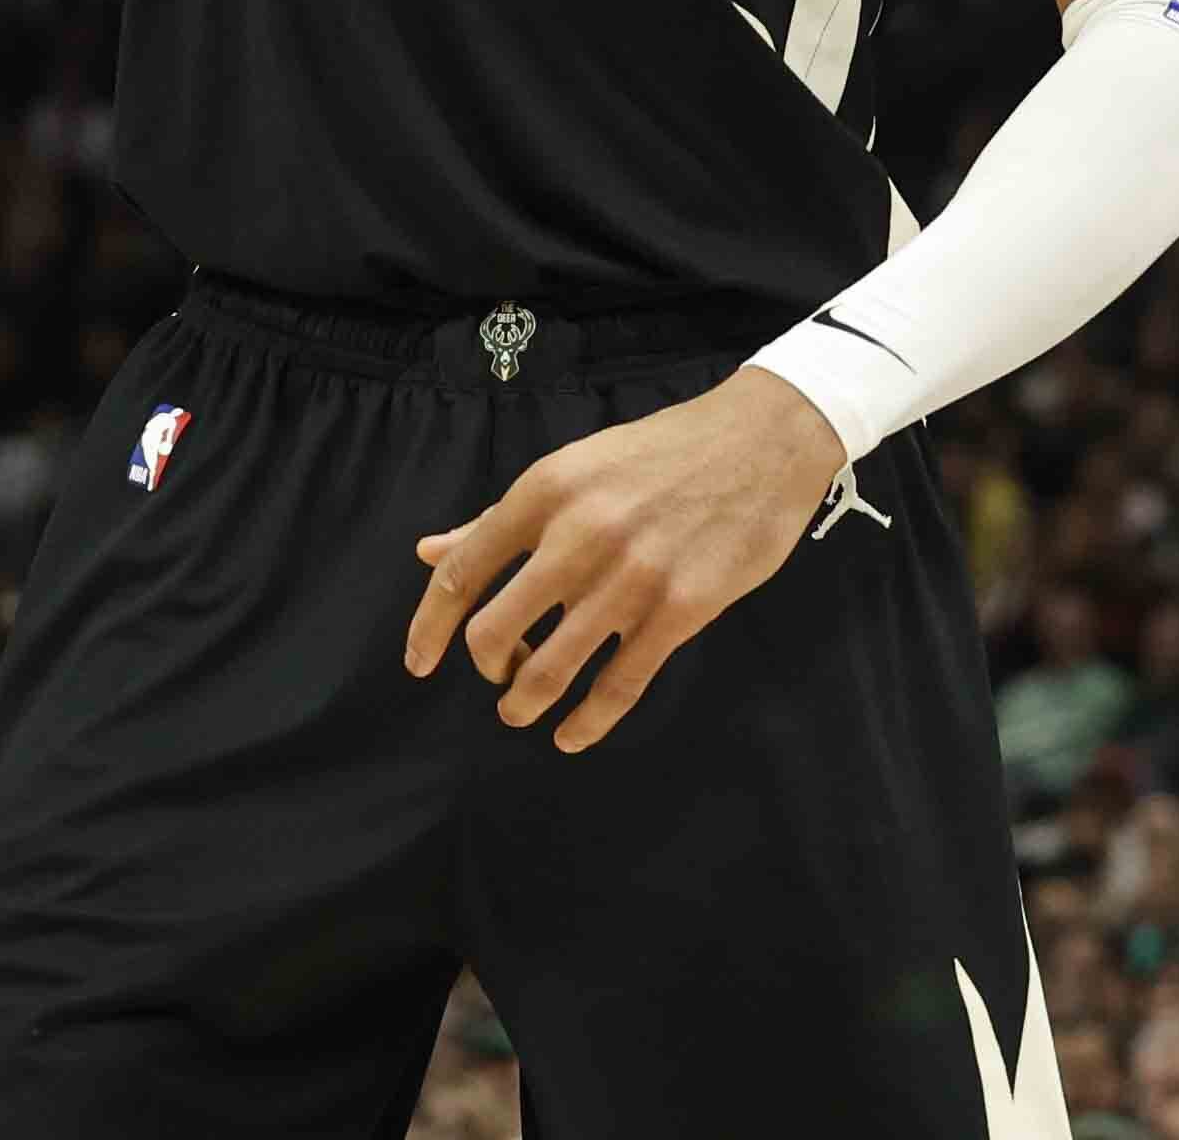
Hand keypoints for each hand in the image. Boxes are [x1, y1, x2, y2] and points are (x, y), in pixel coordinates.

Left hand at [401, 369, 847, 752]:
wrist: (759, 444)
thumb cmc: (658, 455)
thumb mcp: (571, 470)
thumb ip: (498, 520)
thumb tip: (428, 554)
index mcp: (542, 492)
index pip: (461, 573)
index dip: (429, 628)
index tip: (419, 663)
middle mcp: (577, 535)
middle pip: (494, 631)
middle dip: (487, 668)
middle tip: (498, 675)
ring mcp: (630, 577)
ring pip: (550, 669)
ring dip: (524, 703)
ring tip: (522, 711)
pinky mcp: (681, 611)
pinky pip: (618, 687)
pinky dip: (586, 723)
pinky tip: (571, 735)